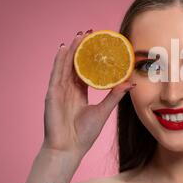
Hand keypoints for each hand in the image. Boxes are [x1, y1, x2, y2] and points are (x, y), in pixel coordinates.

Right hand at [43, 30, 135, 157]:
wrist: (69, 149)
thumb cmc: (84, 134)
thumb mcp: (104, 110)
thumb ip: (115, 96)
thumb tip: (131, 83)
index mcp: (79, 93)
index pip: (85, 70)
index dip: (90, 57)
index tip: (99, 44)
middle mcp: (68, 89)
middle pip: (74, 63)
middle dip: (81, 48)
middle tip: (90, 33)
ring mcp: (59, 91)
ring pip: (65, 65)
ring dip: (72, 49)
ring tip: (79, 35)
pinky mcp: (52, 94)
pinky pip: (56, 73)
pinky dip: (59, 60)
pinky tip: (63, 48)